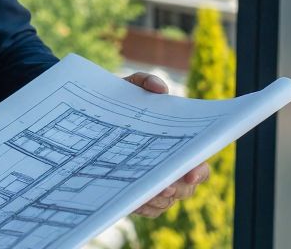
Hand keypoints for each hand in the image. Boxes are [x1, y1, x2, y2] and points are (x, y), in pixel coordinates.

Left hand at [123, 71, 211, 217]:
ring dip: (159, 200)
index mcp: (176, 143)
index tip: (190, 172)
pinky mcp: (139, 195)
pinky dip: (143, 207)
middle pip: (185, 188)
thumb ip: (144, 82)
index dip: (199, 170)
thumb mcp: (128, 87)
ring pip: (167, 201)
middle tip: (164, 186)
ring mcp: (156, 182)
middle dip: (177, 189)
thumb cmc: (119, 102)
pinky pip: (148, 209)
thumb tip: (159, 89)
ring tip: (145, 194)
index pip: (198, 162)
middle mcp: (170, 166)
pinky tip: (133, 202)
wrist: (91, 117)